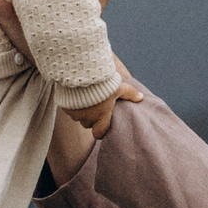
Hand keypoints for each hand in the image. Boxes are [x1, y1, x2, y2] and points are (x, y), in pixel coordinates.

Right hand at [48, 60, 146, 181]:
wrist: (81, 74)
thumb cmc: (103, 82)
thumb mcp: (118, 87)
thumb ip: (129, 94)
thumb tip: (141, 98)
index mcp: (101, 117)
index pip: (99, 133)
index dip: (101, 131)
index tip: (102, 126)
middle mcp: (87, 118)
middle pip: (88, 124)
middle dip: (91, 117)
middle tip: (95, 106)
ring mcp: (74, 113)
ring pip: (78, 117)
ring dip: (81, 111)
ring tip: (85, 99)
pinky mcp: (65, 107)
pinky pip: (69, 109)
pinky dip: (72, 104)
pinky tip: (76, 95)